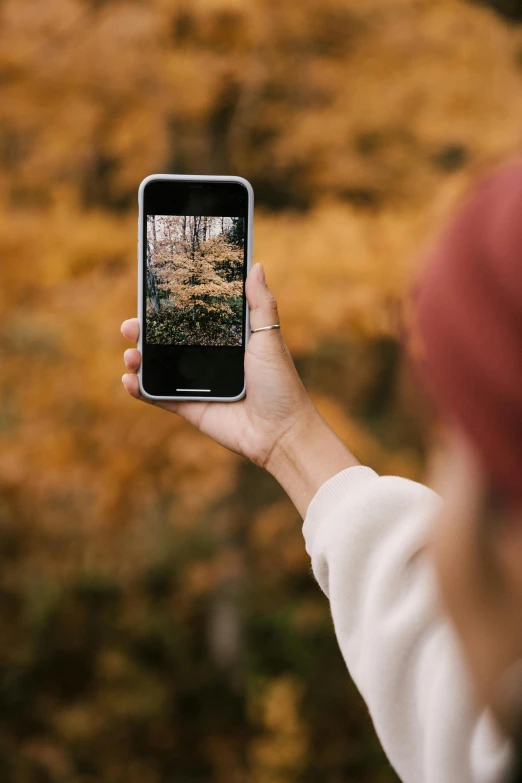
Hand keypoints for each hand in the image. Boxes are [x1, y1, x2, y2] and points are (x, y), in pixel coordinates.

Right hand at [121, 263, 315, 470]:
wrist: (280, 431)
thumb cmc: (280, 383)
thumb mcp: (269, 337)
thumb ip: (261, 304)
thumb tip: (257, 266)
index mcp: (224, 341)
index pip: (190, 319)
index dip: (168, 309)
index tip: (150, 296)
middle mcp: (207, 360)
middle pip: (166, 341)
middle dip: (143, 332)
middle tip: (131, 325)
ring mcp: (196, 385)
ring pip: (157, 368)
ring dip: (137, 359)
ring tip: (131, 354)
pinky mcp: (189, 408)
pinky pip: (158, 397)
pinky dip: (139, 390)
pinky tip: (129, 380)